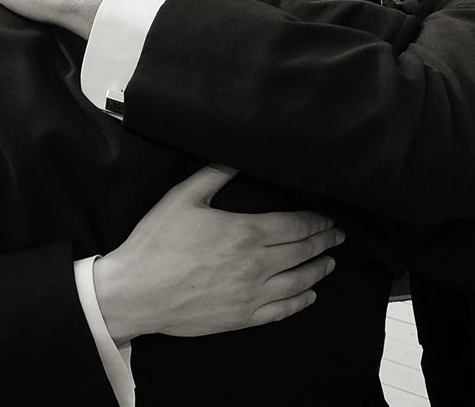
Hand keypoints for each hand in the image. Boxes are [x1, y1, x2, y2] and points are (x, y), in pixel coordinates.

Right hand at [94, 164, 343, 344]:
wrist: (136, 292)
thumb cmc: (156, 244)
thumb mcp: (181, 198)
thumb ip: (213, 175)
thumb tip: (234, 158)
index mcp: (245, 232)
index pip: (295, 225)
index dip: (316, 221)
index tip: (327, 217)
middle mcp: (256, 265)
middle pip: (302, 251)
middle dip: (324, 241)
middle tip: (338, 236)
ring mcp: (251, 294)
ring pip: (299, 281)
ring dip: (318, 270)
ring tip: (329, 262)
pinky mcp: (242, 317)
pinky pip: (282, 310)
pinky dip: (301, 301)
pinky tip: (309, 295)